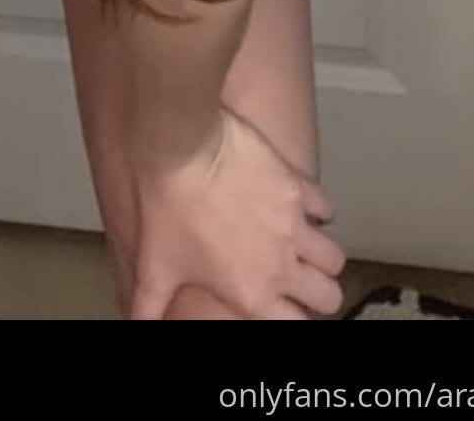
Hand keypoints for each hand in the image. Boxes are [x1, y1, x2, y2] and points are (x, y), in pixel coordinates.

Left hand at [126, 107, 345, 319]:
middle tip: (297, 280)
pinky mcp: (298, 186)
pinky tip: (297, 205)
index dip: (292, 317)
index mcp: (254, 294)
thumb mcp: (153, 268)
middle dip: (316, 292)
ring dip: (321, 256)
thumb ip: (148, 308)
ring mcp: (295, 224)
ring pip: (334, 257)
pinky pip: (326, 207)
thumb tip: (139, 326)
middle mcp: (283, 265)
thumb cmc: (168, 208)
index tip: (284, 308)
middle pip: (330, 296)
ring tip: (300, 246)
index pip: (296, 324)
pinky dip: (317, 210)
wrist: (182, 147)